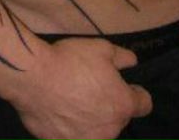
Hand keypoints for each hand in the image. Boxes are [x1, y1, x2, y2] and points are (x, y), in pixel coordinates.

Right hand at [10, 37, 152, 139]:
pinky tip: (59, 112)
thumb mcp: (102, 48)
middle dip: (109, 106)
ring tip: (73, 101)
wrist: (34, 77)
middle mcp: (110, 130)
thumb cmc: (71, 61)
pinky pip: (74, 137)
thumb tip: (132, 63)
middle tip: (91, 88)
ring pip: (97, 131)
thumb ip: (123, 58)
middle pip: (118, 119)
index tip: (124, 85)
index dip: (135, 93)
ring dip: (92, 120)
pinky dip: (70, 128)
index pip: (145, 105)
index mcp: (123, 105)